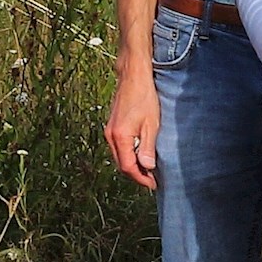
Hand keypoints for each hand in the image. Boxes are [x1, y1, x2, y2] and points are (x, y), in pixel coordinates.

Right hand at [105, 69, 161, 187]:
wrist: (133, 78)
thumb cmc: (144, 97)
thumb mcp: (152, 124)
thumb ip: (147, 147)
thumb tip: (147, 167)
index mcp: (120, 136)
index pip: (128, 167)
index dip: (140, 178)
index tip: (152, 184)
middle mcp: (111, 136)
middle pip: (121, 164)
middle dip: (136, 174)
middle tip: (152, 179)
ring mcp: (109, 131)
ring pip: (119, 156)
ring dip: (132, 165)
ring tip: (148, 169)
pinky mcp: (112, 127)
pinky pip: (118, 147)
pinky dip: (128, 155)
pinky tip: (140, 154)